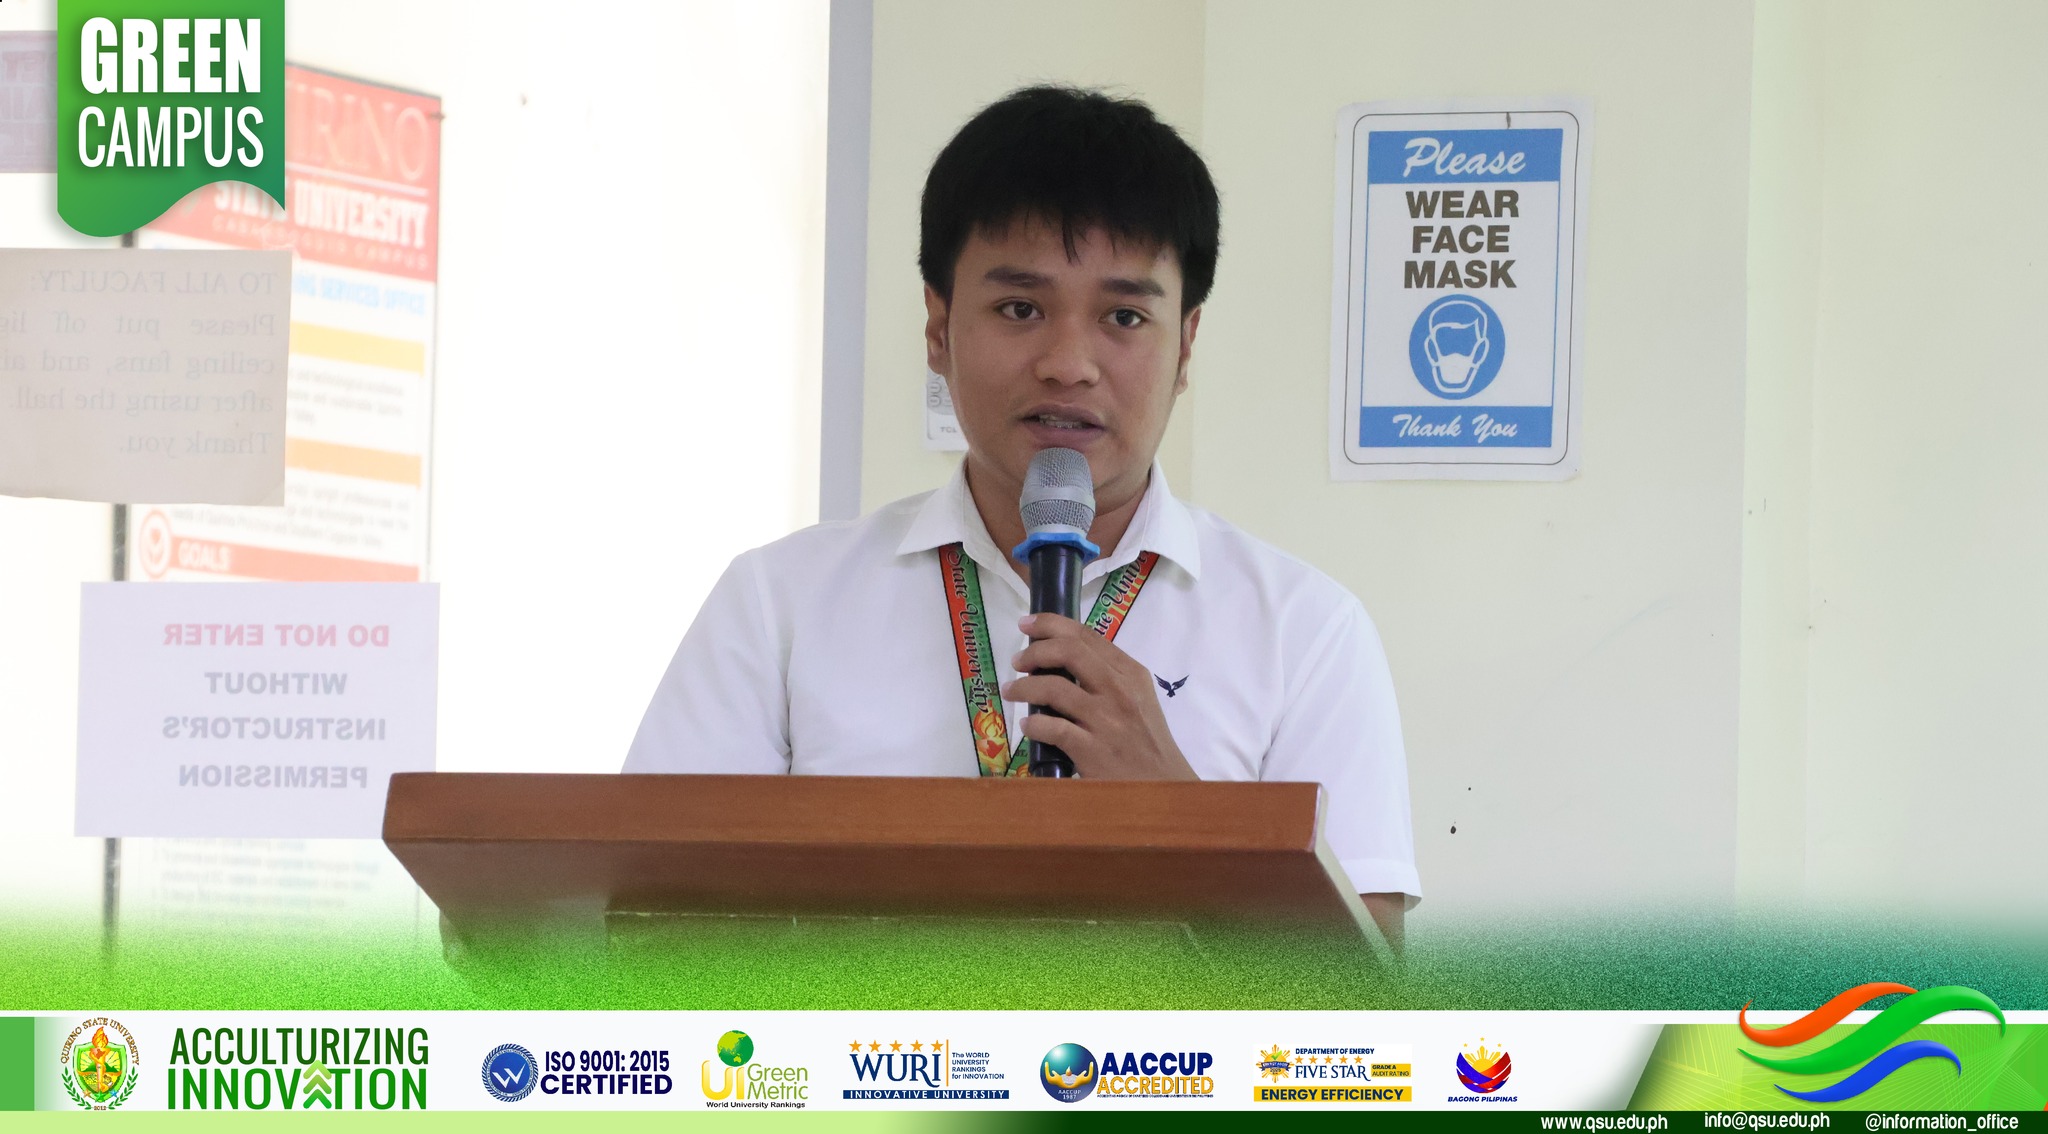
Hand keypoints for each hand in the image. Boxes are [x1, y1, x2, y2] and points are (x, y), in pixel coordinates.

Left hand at [1000, 613, 1196, 779]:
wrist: (1162, 785)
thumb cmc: (1146, 740)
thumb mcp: (1137, 698)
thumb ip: (1107, 676)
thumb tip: (1061, 656)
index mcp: (1130, 673)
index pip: (1086, 636)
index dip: (1051, 624)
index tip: (1027, 624)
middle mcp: (1119, 691)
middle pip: (1068, 651)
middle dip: (1034, 651)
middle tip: (1018, 661)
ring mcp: (1106, 720)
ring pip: (1053, 688)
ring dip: (1023, 687)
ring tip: (1011, 691)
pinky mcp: (1092, 750)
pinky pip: (1051, 728)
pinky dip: (1033, 725)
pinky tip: (1028, 726)